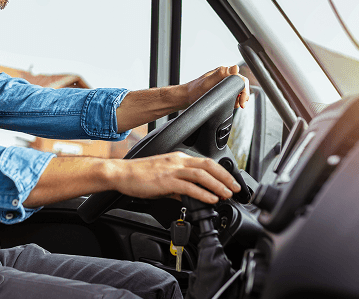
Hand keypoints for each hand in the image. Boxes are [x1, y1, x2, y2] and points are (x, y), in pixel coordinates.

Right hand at [111, 152, 241, 203]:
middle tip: (236, 188)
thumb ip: (177, 186)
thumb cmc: (139, 176)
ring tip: (227, 195)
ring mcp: (172, 170)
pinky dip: (203, 193)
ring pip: (202, 175)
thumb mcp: (163, 179)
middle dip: (225, 177)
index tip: (231, 182)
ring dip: (218, 185)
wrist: (122, 174)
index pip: (206, 162)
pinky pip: (189, 186)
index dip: (222, 172)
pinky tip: (210, 199)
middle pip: (209, 165)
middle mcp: (178, 161)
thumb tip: (188, 196)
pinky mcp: (166, 181)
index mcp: (178, 158)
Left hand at [183, 65, 249, 108]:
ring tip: (232, 105)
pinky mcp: (221, 90)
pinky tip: (228, 105)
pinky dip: (233, 101)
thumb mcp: (208, 82)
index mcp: (223, 72)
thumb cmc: (194, 90)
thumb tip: (235, 67)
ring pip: (238, 91)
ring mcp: (223, 84)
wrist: (186, 97)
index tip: (242, 101)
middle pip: (241, 86)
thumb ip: (221, 74)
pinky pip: (232, 95)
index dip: (244, 91)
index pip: (241, 79)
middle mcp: (225, 77)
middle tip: (240, 105)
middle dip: (243, 96)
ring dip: (238, 99)